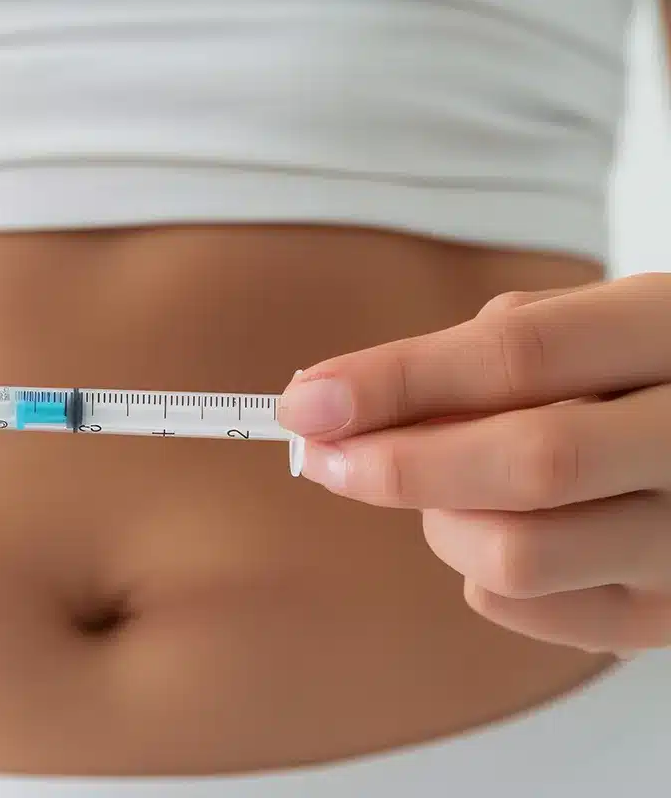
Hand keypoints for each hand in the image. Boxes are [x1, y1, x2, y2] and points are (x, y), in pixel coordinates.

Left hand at [277, 273, 670, 654]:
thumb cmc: (638, 376)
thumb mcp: (587, 328)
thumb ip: (486, 355)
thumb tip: (348, 403)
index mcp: (669, 335)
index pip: (520, 358)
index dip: (398, 381)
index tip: (309, 400)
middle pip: (532, 464)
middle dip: (401, 465)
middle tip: (326, 457)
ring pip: (522, 556)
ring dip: (445, 523)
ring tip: (450, 490)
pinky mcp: (668, 616)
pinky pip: (529, 613)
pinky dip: (477, 573)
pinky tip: (496, 531)